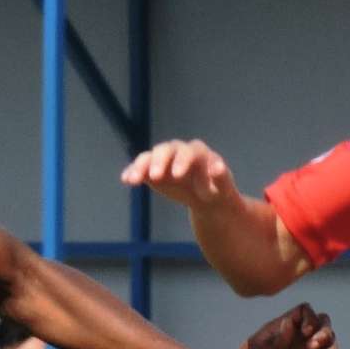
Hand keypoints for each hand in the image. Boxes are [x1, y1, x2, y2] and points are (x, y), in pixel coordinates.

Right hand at [121, 139, 238, 211]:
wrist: (206, 198)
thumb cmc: (217, 191)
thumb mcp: (223, 188)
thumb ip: (222, 177)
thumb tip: (219, 167)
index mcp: (198, 153)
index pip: (189, 152)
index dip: (183, 161)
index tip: (177, 175)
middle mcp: (179, 151)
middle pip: (166, 150)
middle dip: (159, 162)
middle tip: (154, 177)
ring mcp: (165, 159)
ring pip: (151, 156)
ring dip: (141, 166)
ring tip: (133, 180)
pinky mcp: (152, 168)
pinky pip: (140, 167)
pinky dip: (132, 171)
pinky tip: (126, 180)